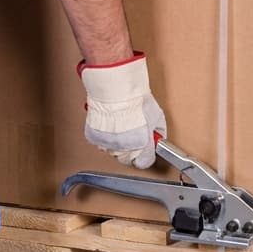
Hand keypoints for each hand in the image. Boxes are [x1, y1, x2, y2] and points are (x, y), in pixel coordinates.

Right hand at [79, 52, 166, 168]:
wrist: (115, 89)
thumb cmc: (134, 99)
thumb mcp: (157, 116)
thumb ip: (158, 132)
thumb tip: (158, 138)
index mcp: (141, 145)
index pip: (144, 162)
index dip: (145, 155)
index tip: (145, 149)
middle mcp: (124, 148)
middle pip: (127, 159)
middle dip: (131, 150)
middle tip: (132, 136)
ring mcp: (107, 144)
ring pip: (113, 152)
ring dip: (117, 144)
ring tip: (120, 128)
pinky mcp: (94, 137)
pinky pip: (100, 143)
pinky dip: (104, 137)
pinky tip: (109, 125)